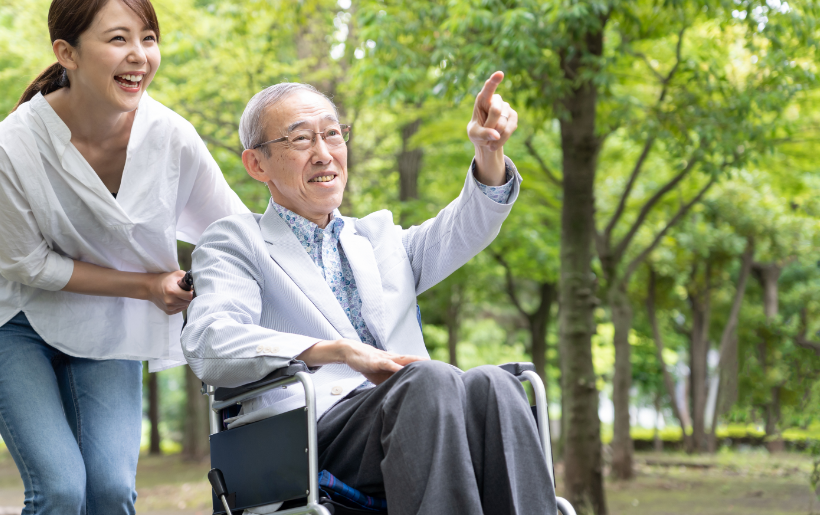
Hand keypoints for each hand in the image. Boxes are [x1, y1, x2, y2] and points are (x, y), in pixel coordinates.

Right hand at [146, 270, 193, 314]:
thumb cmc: (165, 280)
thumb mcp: (177, 274)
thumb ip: (188, 278)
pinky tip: (176, 299)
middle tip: (185, 291)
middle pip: (188, 302)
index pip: (190, 296)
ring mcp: (169, 307)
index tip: (191, 289)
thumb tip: (197, 284)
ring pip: (185, 306)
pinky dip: (181, 304)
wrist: (151, 287)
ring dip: (185, 300)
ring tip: (179, 294)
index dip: (193, 292)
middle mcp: (170, 301)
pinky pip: (180, 309)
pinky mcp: (168, 312)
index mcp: (172, 291)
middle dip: (189, 296)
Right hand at [298, 339, 427, 384]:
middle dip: (425, 363)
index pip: (413, 364)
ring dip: (415, 362)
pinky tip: (403, 370)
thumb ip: (390, 382)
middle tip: (440, 367)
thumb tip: (399, 393)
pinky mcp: (377, 361)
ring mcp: (386, 359)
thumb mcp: (380, 376)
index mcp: (396, 362)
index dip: (424, 367)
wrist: (351, 352)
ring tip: (427, 365)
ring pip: (404, 360)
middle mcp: (394, 359)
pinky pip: (388, 364)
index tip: (438, 371)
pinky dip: (396, 367)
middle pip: (413, 360)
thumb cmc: (368, 364)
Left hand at [467, 71, 518, 184]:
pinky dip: (502, 138)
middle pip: (495, 111)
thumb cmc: (477, 133)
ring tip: (490, 137)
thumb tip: (496, 135)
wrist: (487, 140)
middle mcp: (495, 100)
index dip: (494, 81)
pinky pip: (509, 128)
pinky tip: (496, 140)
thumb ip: (483, 134)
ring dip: (495, 134)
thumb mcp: (474, 135)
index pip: (488, 89)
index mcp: (482, 99)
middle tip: (485, 131)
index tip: (499, 74)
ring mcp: (506, 107)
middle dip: (489, 125)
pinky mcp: (514, 116)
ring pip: (502, 122)